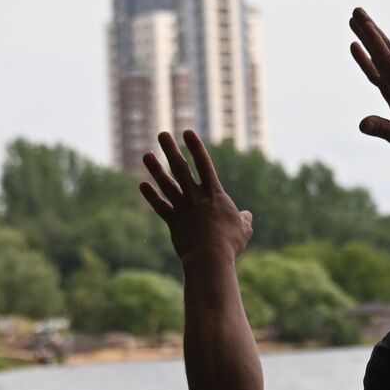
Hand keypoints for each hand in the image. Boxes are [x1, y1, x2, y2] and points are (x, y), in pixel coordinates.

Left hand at [140, 131, 252, 263]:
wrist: (210, 257)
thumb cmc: (230, 242)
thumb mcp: (244, 229)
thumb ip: (244, 219)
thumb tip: (246, 216)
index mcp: (215, 195)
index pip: (205, 165)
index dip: (196, 147)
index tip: (187, 132)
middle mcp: (196, 197)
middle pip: (181, 168)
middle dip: (171, 150)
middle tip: (162, 134)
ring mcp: (183, 208)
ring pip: (167, 184)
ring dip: (156, 168)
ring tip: (146, 154)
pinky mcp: (173, 222)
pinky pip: (160, 206)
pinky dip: (151, 196)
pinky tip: (143, 185)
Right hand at [350, 7, 389, 156]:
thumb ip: (381, 129)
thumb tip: (362, 125)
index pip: (387, 61)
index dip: (375, 43)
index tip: (365, 23)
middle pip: (384, 50)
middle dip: (370, 31)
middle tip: (356, 10)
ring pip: (382, 54)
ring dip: (369, 37)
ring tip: (354, 19)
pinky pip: (379, 67)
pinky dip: (368, 55)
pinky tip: (355, 46)